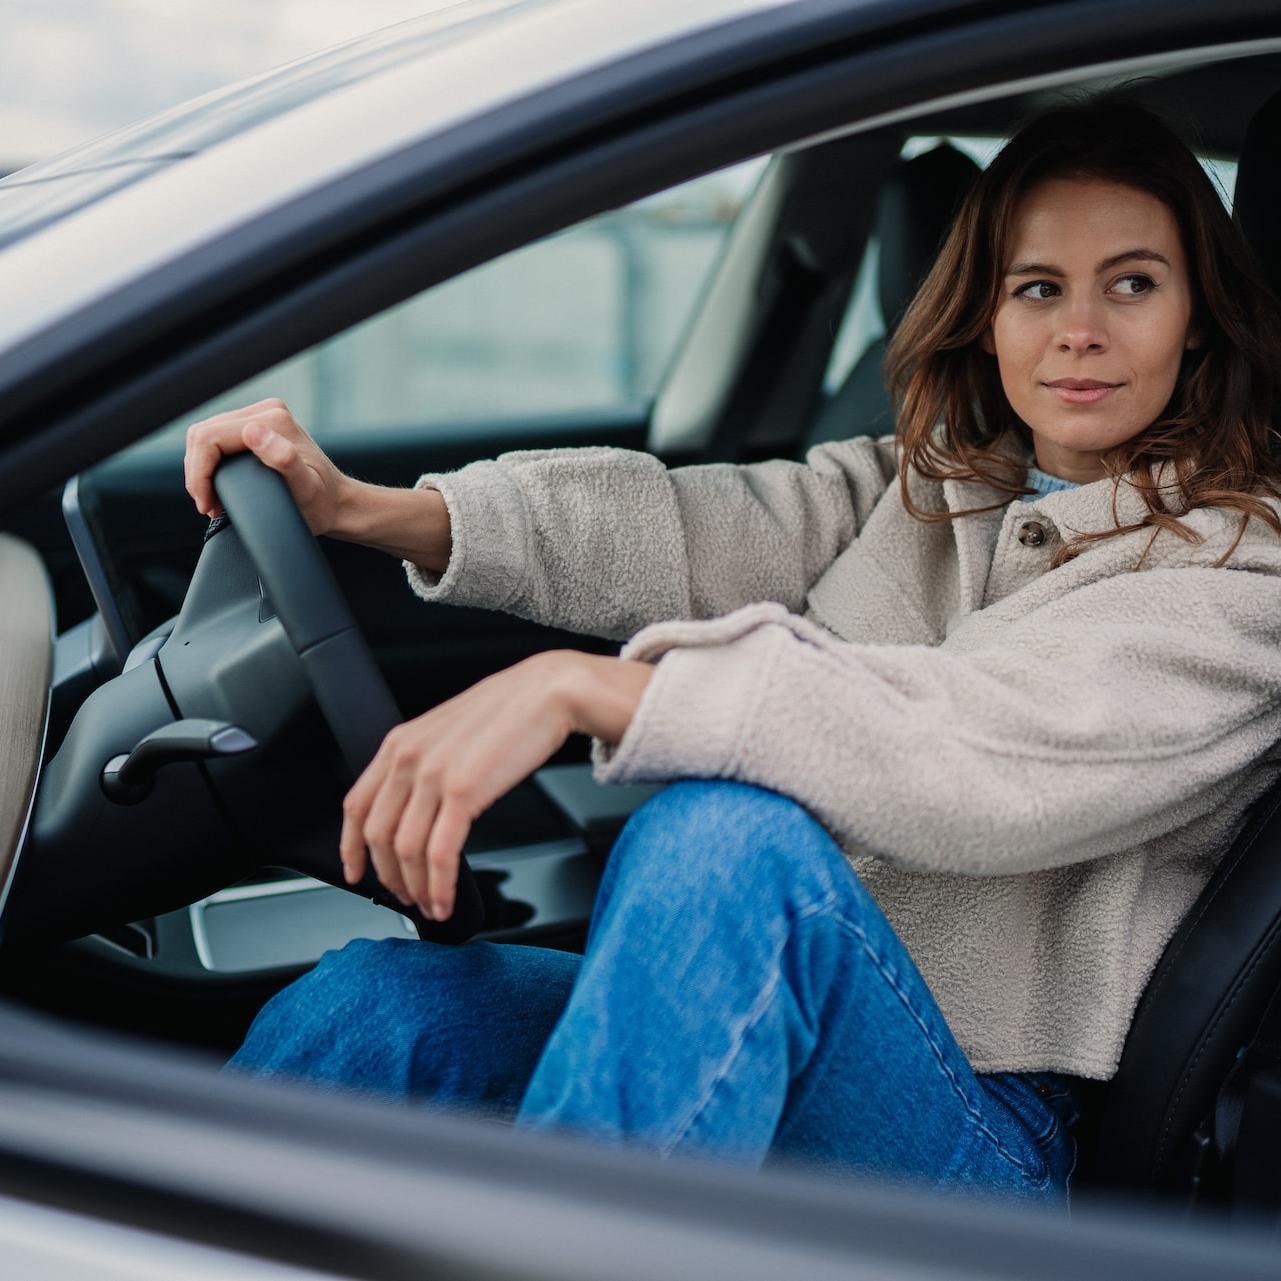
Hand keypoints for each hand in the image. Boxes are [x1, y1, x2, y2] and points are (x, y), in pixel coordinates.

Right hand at [184, 398, 351, 535]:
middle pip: (204, 434)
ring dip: (201, 469)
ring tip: (212, 500)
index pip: (210, 437)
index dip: (199, 472)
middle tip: (208, 505)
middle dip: (197, 472)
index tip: (207, 503)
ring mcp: (261, 417)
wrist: (337, 503)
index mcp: (273, 419)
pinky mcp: (258, 427)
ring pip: (207, 437)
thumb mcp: (304, 487)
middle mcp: (266, 411)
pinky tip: (218, 486)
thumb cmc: (322, 502)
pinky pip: (218, 440)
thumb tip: (252, 432)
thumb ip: (282, 459)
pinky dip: (210, 464)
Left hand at [340, 650, 652, 919]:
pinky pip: (441, 854)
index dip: (351, 847)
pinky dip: (440, 886)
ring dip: (417, 888)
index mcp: (400, 743)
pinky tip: (447, 900)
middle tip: (407, 898)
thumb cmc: (510, 711)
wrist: (548, 692)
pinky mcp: (464, 792)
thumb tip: (420, 807)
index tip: (356, 872)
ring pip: (407, 851)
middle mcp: (409, 758)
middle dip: (389, 877)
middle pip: (378, 836)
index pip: (356, 805)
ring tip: (431, 905)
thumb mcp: (449, 731)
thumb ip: (425, 763)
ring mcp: (433, 775)